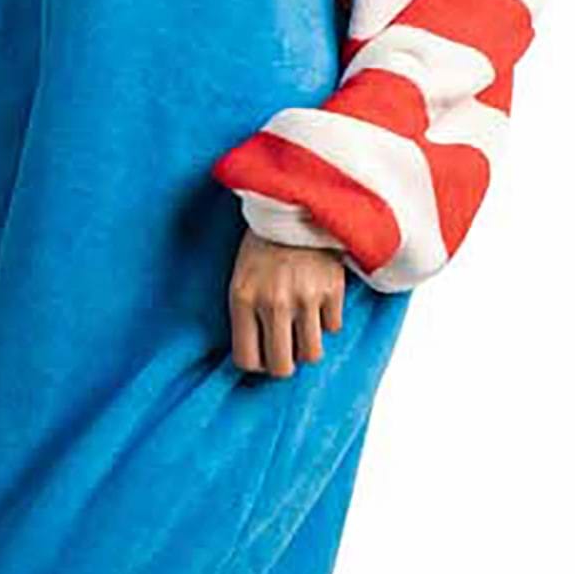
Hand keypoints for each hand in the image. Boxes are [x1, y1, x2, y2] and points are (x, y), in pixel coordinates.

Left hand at [227, 229, 345, 378]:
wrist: (296, 206)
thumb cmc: (264, 245)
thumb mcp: (241, 277)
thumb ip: (245, 315)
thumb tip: (257, 359)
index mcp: (243, 299)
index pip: (247, 360)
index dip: (256, 363)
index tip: (261, 355)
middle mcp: (273, 302)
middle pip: (281, 367)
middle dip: (283, 365)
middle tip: (286, 352)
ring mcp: (305, 297)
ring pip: (311, 354)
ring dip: (307, 346)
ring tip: (303, 329)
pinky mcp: (332, 289)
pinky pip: (333, 328)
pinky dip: (327, 320)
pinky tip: (319, 302)